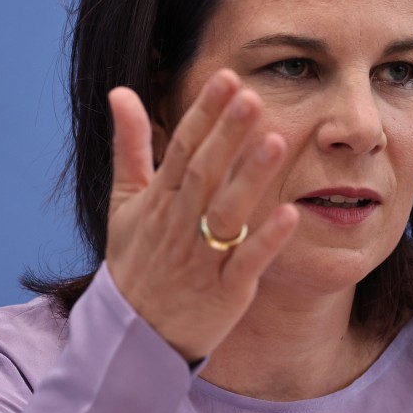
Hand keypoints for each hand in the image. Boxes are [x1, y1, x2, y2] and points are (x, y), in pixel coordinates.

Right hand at [105, 69, 298, 360]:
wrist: (134, 334)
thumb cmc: (137, 260)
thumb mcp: (124, 202)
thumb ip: (130, 145)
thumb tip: (121, 91)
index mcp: (159, 200)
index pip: (183, 148)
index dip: (205, 114)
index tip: (227, 78)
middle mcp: (179, 224)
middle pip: (205, 173)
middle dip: (228, 135)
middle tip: (252, 96)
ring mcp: (202, 258)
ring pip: (227, 212)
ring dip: (251, 178)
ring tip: (277, 141)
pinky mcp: (225, 291)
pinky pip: (247, 262)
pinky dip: (267, 240)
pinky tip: (291, 213)